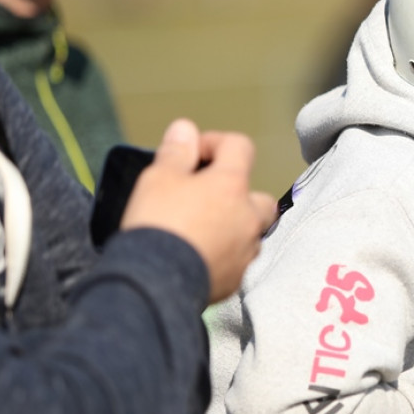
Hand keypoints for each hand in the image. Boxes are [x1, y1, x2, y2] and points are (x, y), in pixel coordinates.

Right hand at [120, 119, 277, 303]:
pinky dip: (226, 255)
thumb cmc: (157, 224)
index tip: (192, 153)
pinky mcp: (238, 279)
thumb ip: (176, 152)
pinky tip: (202, 256)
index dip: (216, 143)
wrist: (154, 283)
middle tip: (206, 199)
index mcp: (232, 185)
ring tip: (205, 230)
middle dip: (238, 193)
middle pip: (259, 196)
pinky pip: (240, 261)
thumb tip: (185, 129)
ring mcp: (247, 250)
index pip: (240, 147)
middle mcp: (248, 216)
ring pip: (252, 231)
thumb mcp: (158, 178)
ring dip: (235, 226)